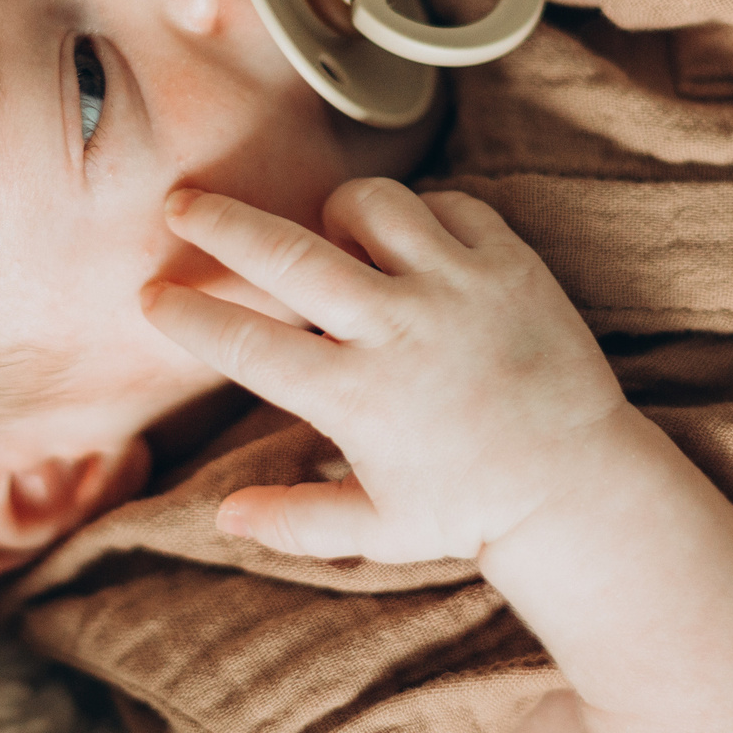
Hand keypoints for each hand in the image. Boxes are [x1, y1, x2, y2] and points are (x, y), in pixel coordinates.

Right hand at [137, 179, 628, 561]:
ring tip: (328, 234)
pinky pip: (448, 204)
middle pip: (289, 254)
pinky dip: (420, 214)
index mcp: (357, 398)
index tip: (152, 296)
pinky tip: (410, 244)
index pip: (246, 343)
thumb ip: (295, 521)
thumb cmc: (472, 509)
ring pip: (371, 205)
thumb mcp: (378, 529)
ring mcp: (458, 289)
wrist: (580, 485)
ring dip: (336, 212)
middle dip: (221, 223)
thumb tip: (222, 516)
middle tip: (182, 203)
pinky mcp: (511, 263)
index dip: (188, 315)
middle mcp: (400, 331)